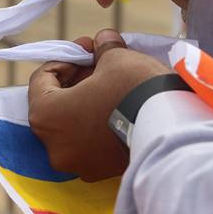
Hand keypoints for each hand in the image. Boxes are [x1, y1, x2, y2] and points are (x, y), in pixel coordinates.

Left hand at [28, 29, 170, 181]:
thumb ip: (103, 48)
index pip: (42, 80)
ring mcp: (77, 164)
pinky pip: (92, 144)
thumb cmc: (134, 89)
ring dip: (87, 104)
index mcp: (46, 115)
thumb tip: (104, 41)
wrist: (170, 129)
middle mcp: (54, 146)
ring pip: (74, 127)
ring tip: (112, 87)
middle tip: (100, 65)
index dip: (66, 58)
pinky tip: (120, 110)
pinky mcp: (100, 173)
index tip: (88, 49)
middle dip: (77, 81)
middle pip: (56, 105)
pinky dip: (99, 126)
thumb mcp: (116, 58)